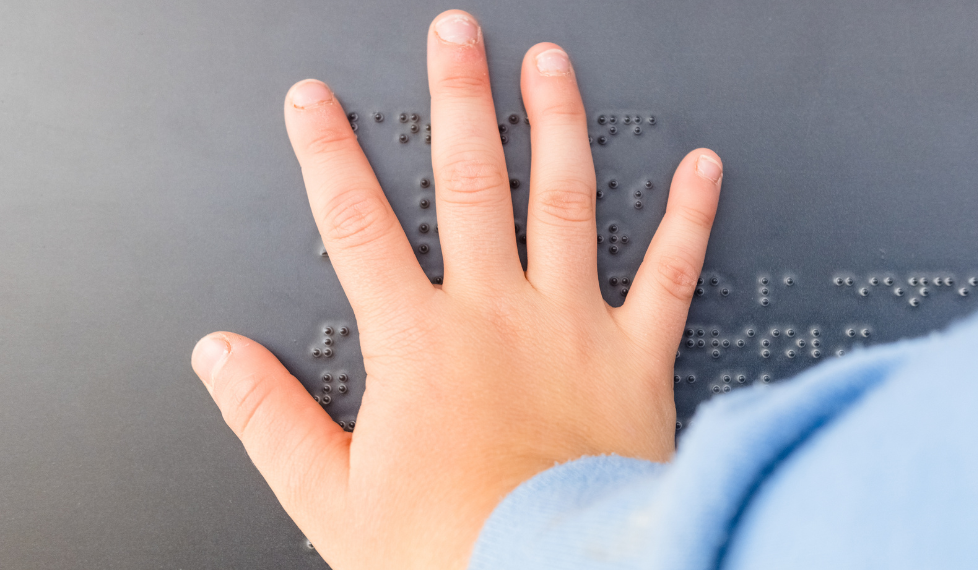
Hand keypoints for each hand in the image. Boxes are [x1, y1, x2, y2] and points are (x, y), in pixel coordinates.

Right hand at [191, 9, 721, 568]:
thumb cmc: (452, 552)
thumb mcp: (330, 497)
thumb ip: (270, 419)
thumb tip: (220, 358)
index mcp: (419, 344)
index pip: (357, 224)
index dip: (328, 155)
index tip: (314, 103)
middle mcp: (497, 315)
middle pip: (471, 182)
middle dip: (458, 100)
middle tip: (456, 36)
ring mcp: (572, 327)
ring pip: (566, 202)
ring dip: (557, 125)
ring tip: (550, 67)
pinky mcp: (637, 358)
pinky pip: (671, 274)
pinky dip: (688, 217)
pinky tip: (700, 167)